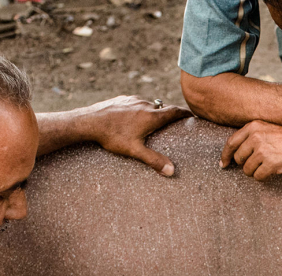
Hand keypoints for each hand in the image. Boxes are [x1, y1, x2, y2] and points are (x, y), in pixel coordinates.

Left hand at [77, 96, 191, 175]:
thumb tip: (171, 171)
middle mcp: (144, 104)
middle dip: (169, 115)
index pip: (174, 111)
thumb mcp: (134, 151)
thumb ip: (154, 160)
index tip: (192, 116)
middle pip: (162, 108)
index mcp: (151, 116)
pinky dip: (140, 109)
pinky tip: (133, 119)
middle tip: (174, 123)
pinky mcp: (122, 99)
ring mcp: (132, 100)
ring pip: (148, 105)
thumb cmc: (112, 136)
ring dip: (154, 112)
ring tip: (153, 123)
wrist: (89, 121)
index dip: (185, 113)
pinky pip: (136, 103)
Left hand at [220, 121, 281, 178]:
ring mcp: (262, 151)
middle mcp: (256, 137)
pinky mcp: (270, 164)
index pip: (231, 143)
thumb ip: (253, 136)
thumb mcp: (270, 128)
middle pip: (239, 159)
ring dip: (256, 171)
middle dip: (246, 164)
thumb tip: (237, 153)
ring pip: (247, 170)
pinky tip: (273, 170)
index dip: (225, 156)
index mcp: (253, 127)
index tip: (224, 164)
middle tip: (258, 164)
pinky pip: (258, 177)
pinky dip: (264, 177)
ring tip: (269, 165)